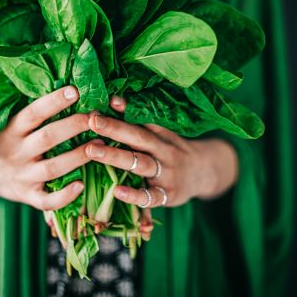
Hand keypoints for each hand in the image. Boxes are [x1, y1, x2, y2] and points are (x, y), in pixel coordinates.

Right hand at [0, 86, 101, 210]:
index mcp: (10, 130)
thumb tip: (63, 80)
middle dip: (74, 126)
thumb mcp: (8, 122)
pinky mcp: (27, 196)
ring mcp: (22, 176)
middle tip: (97, 117)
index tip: (75, 90)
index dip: (54, 102)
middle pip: (48, 138)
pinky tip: (81, 185)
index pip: (32, 113)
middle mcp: (16, 152)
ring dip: (78, 157)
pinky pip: (46, 201)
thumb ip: (31, 110)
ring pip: (53, 168)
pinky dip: (64, 196)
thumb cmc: (5, 140)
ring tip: (101, 145)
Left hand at [84, 96, 238, 208]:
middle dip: (114, 128)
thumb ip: (138, 122)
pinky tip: (116, 191)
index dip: (125, 110)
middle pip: (138, 138)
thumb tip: (112, 100)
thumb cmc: (172, 151)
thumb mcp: (161, 134)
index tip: (106, 100)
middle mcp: (164, 151)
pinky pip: (150, 197)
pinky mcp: (167, 196)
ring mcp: (166, 174)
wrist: (204, 174)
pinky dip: (134, 195)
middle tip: (91, 121)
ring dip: (115, 156)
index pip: (142, 120)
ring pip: (140, 164)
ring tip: (91, 150)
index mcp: (161, 135)